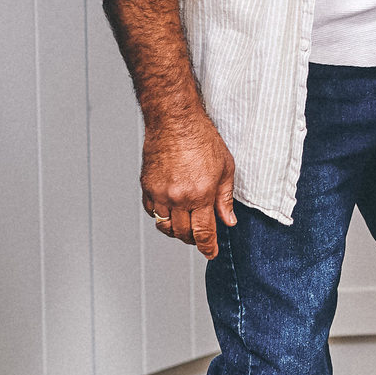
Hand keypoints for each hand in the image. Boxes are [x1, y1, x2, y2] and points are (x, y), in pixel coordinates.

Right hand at [141, 111, 237, 258]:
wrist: (174, 121)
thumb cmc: (201, 138)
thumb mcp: (225, 168)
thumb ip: (225, 198)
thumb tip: (228, 219)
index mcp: (201, 194)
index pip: (204, 233)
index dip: (208, 247)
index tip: (211, 252)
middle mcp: (178, 198)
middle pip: (183, 234)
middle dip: (194, 240)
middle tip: (201, 237)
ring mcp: (160, 193)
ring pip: (165, 226)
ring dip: (176, 231)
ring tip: (186, 225)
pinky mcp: (147, 187)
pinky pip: (152, 212)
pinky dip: (161, 216)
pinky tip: (171, 210)